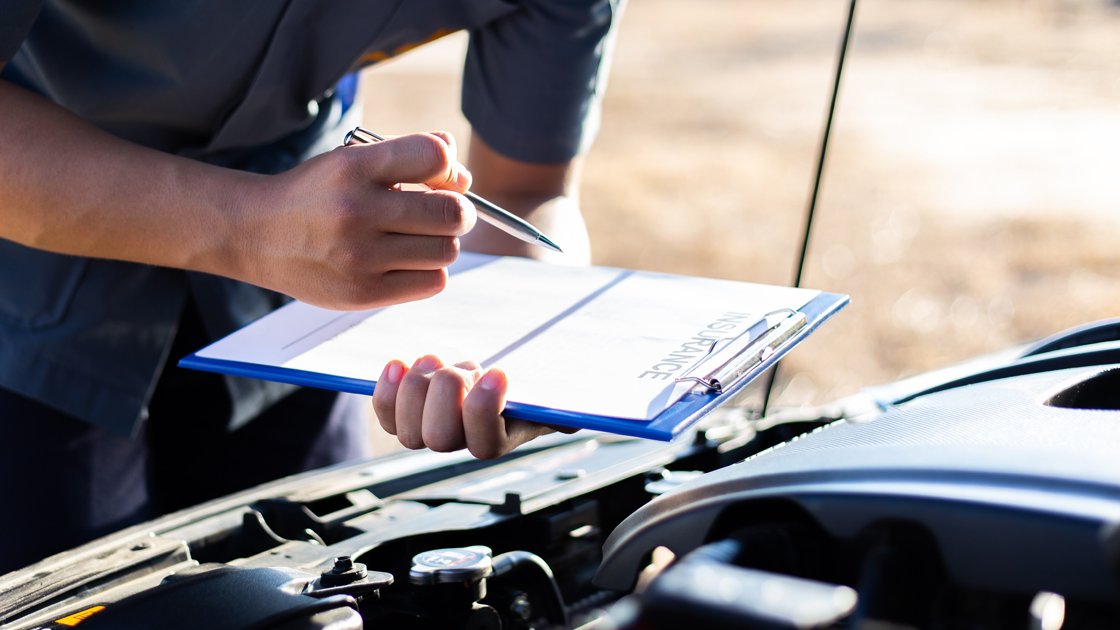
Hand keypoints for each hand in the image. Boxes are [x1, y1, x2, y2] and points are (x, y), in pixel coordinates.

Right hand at [238, 132, 475, 309]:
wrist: (256, 234)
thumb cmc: (317, 194)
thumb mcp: (352, 159)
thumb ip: (409, 155)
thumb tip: (462, 175)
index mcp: (354, 166)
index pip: (435, 157)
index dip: (449, 168)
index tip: (440, 178)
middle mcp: (356, 210)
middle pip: (451, 212)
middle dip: (457, 211)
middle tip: (444, 213)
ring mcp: (359, 256)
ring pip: (446, 250)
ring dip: (442, 243)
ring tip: (417, 238)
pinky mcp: (363, 292)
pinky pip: (432, 282)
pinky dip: (430, 271)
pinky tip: (406, 261)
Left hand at [372, 355, 556, 458]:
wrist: (494, 371)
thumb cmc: (525, 379)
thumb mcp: (548, 387)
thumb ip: (561, 403)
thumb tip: (573, 416)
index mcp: (503, 436)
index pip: (485, 444)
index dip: (484, 410)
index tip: (498, 372)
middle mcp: (463, 442)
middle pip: (439, 439)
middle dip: (445, 393)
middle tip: (459, 366)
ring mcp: (432, 431)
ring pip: (408, 432)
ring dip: (417, 388)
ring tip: (435, 360)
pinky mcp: (406, 416)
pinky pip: (386, 418)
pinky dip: (387, 392)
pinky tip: (398, 366)